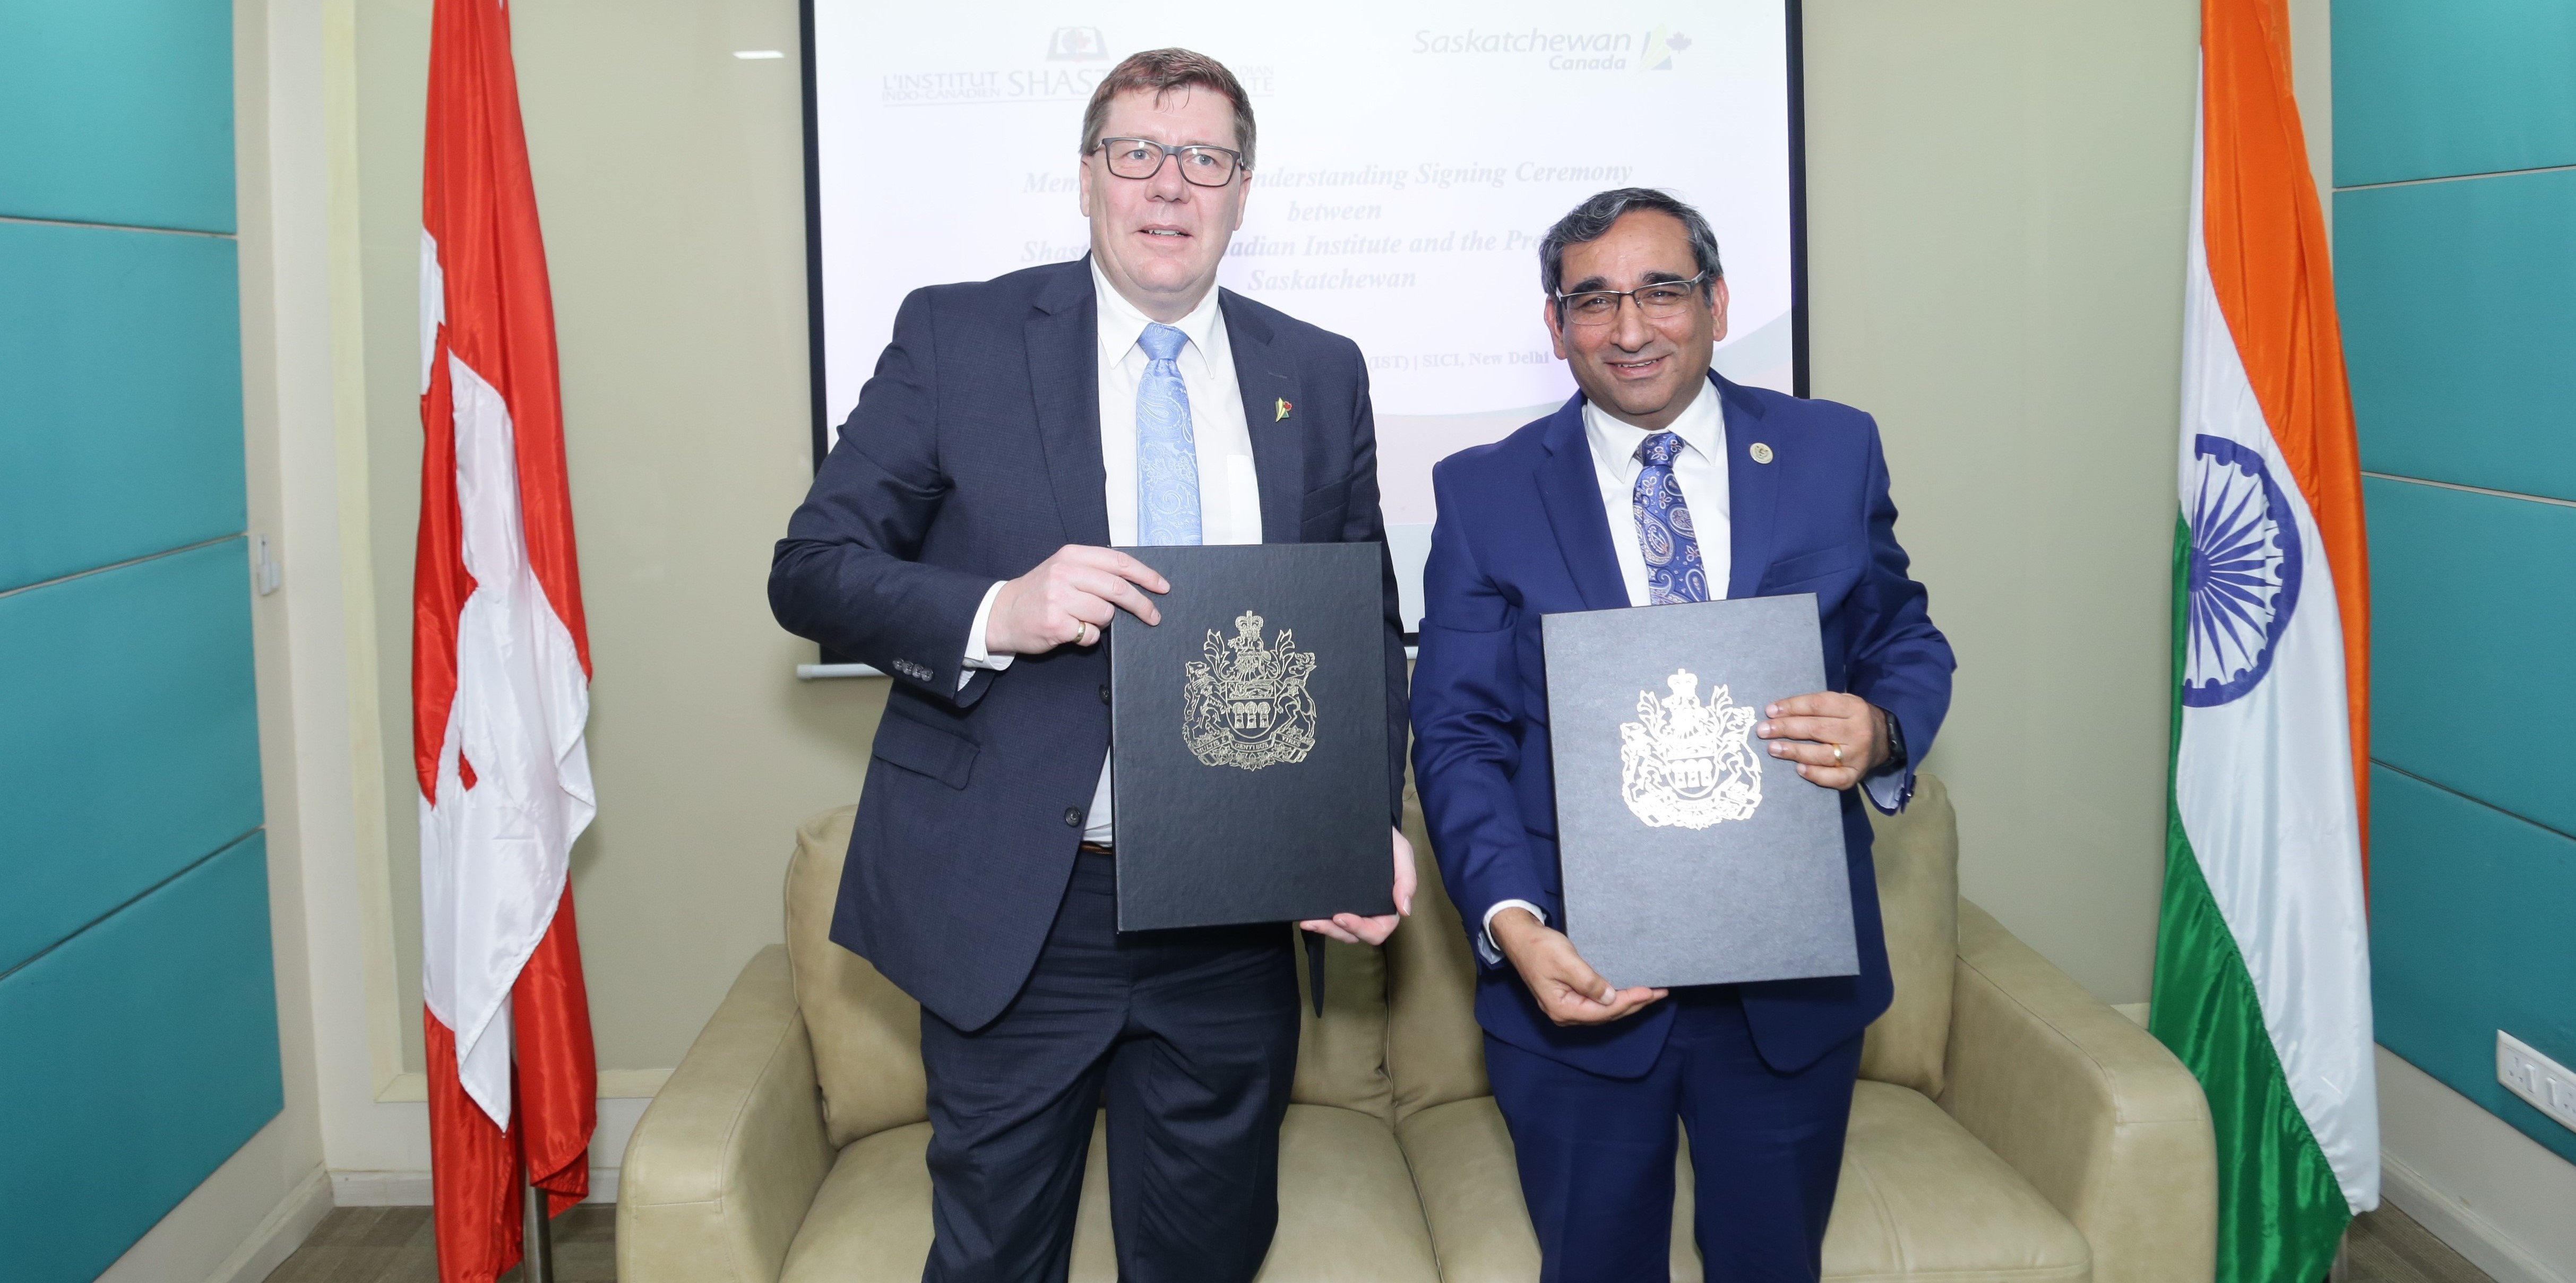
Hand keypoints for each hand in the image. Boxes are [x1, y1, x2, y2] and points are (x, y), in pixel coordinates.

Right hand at [986, 546, 1168, 654]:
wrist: (1002, 613)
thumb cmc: (1040, 592)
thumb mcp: (1064, 569)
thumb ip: (1095, 570)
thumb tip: (1137, 581)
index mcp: (1071, 556)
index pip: (1118, 562)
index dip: (1145, 575)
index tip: (1163, 586)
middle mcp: (1065, 573)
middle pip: (1118, 589)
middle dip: (1142, 605)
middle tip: (1153, 616)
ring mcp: (1059, 599)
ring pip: (1105, 613)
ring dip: (1103, 622)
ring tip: (1083, 619)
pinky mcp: (1055, 624)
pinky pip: (1090, 634)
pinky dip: (1088, 637)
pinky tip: (1072, 631)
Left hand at [1299, 828, 1416, 946]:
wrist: (1363, 824)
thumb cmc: (1386, 840)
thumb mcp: (1401, 853)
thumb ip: (1407, 879)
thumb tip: (1405, 910)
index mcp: (1387, 905)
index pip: (1378, 930)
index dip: (1360, 929)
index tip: (1341, 917)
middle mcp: (1369, 910)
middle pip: (1354, 935)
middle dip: (1335, 932)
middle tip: (1316, 922)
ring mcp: (1351, 905)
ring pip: (1339, 930)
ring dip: (1323, 929)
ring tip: (1307, 921)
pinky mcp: (1334, 898)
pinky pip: (1327, 916)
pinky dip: (1317, 919)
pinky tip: (1304, 914)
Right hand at [1489, 908, 1666, 1025]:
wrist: (1520, 936)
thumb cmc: (1539, 946)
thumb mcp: (1566, 961)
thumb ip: (1589, 982)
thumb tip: (1610, 998)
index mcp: (1562, 1008)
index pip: (1604, 1010)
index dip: (1629, 1001)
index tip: (1650, 991)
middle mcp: (1565, 1013)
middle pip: (1607, 1014)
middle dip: (1634, 1004)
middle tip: (1659, 994)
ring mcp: (1567, 1007)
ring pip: (1604, 1011)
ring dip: (1627, 1003)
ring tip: (1650, 995)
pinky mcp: (1569, 997)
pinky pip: (1598, 1003)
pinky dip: (1616, 998)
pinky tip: (1628, 993)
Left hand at [1755, 692, 1888, 790]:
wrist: (1884, 739)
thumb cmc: (1852, 718)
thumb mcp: (1843, 703)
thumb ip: (1817, 705)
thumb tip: (1777, 711)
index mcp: (1854, 708)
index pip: (1818, 705)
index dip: (1792, 707)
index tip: (1769, 710)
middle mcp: (1857, 731)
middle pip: (1816, 729)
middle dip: (1786, 728)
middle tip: (1763, 730)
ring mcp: (1858, 755)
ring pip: (1822, 754)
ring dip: (1794, 751)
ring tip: (1773, 748)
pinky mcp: (1856, 775)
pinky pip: (1833, 778)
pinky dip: (1815, 774)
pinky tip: (1799, 769)